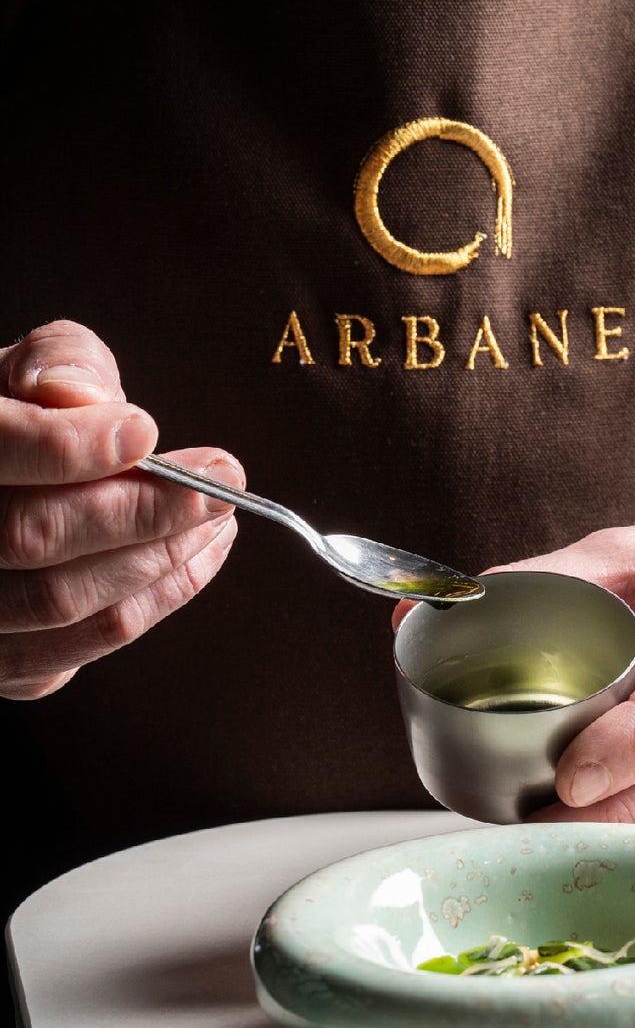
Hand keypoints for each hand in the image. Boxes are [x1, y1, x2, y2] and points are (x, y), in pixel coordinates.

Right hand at [0, 321, 241, 698]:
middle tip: (221, 481)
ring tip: (219, 513)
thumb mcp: (27, 371)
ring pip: (62, 599)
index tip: (146, 432)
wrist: (7, 486)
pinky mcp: (3, 664)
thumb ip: (61, 364)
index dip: (69, 447)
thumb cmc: (18, 421)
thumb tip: (89, 398)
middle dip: (143, 509)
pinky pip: (83, 644)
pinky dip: (157, 597)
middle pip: (32, 536)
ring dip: (162, 556)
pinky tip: (199, 554)